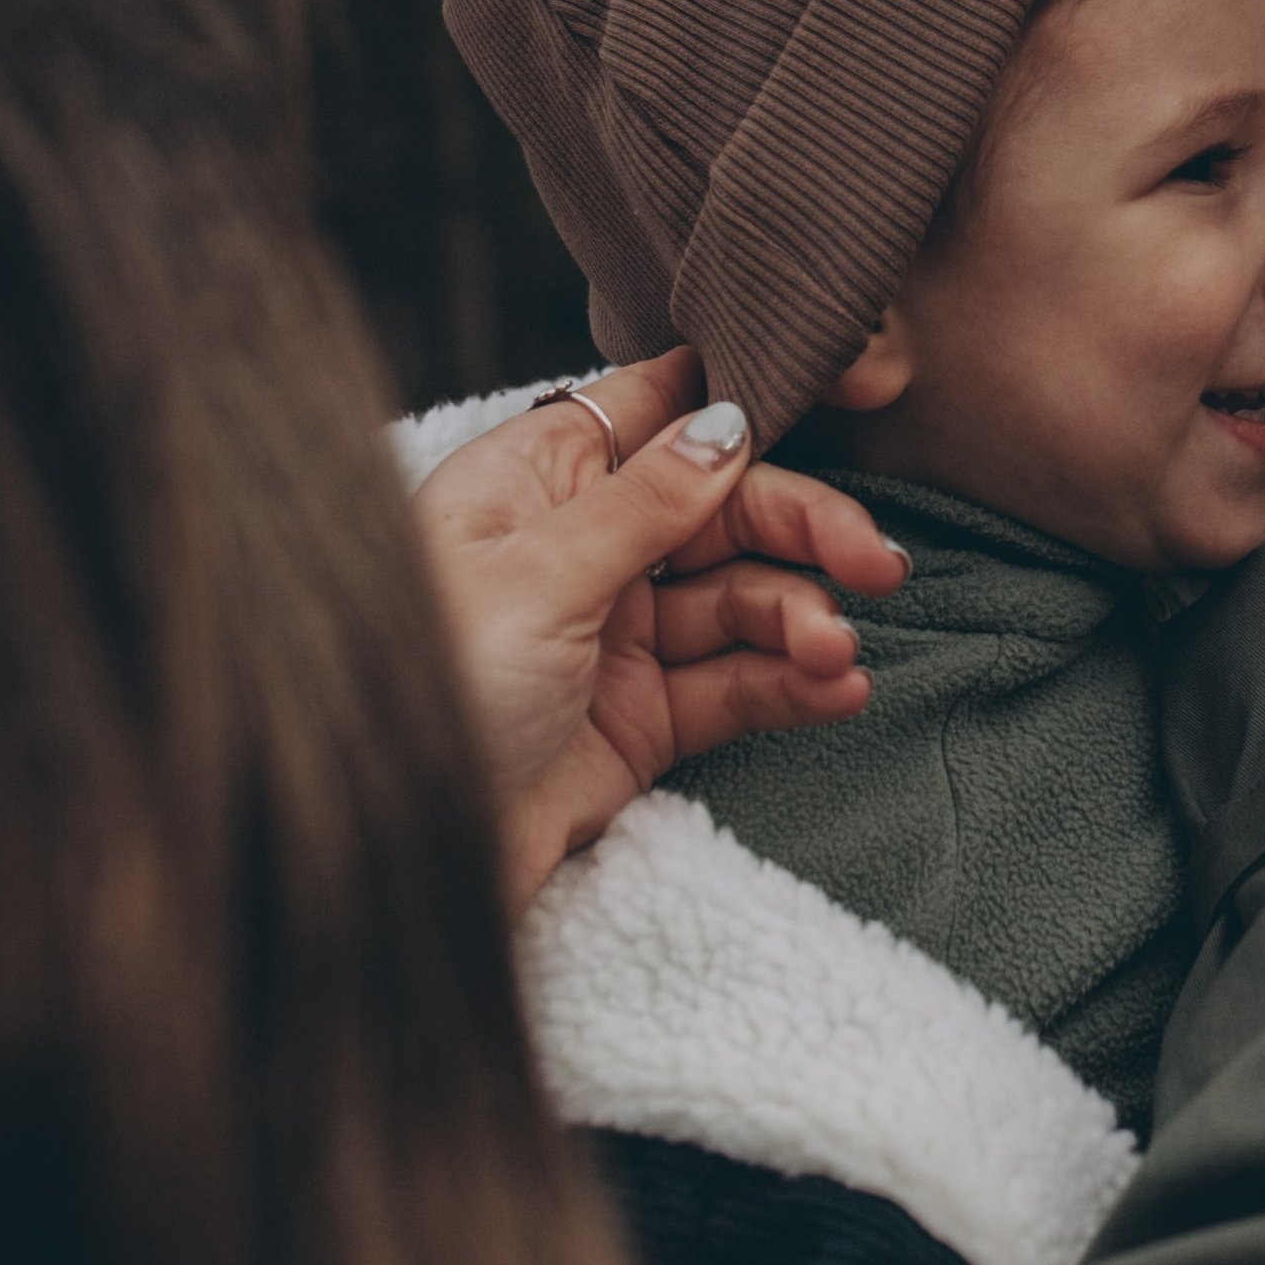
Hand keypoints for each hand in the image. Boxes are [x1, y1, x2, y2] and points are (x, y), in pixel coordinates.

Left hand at [411, 349, 910, 910]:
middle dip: (803, 533)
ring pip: (739, 602)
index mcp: (533, 483)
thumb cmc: (425, 696)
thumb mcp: (536, 579)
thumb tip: (728, 422)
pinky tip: (837, 691)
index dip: (738, 405)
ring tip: (837, 656)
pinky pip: (736, 684)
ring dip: (801, 621)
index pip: (652, 409)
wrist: (387, 859)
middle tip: (877, 565)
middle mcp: (579, 547)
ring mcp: (614, 635)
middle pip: (720, 510)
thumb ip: (642, 502)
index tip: (834, 409)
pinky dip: (792, 684)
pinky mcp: (640, 718)